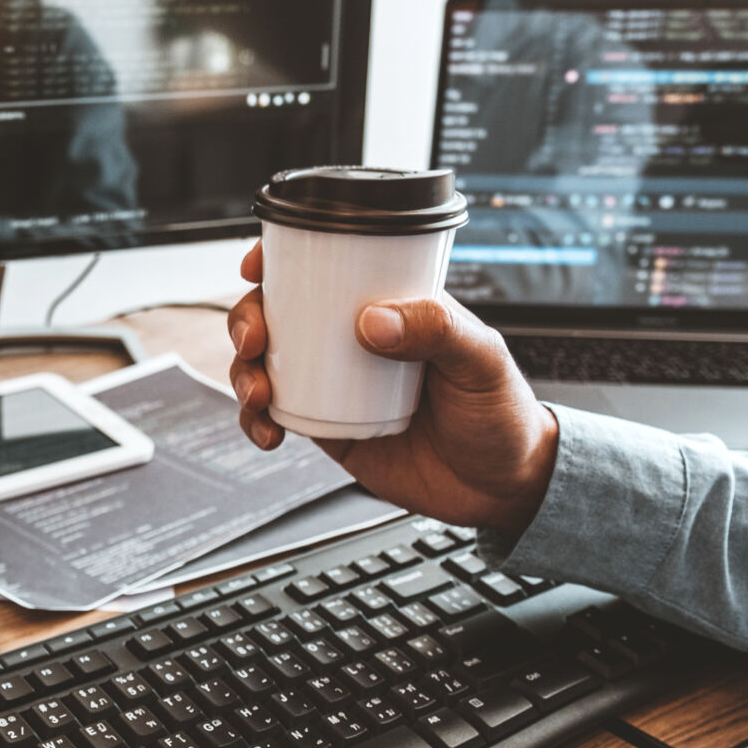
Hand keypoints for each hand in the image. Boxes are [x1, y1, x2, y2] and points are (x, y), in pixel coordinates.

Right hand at [226, 240, 558, 538]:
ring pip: (267, 365)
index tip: (258, 265)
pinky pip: (277, 415)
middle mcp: (355, 341)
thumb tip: (374, 319)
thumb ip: (437, 330)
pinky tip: (269, 430)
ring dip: (244, 374)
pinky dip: (258, 421)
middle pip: (279, 314)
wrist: (502, 488)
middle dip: (247, 321)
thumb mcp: (482, 361)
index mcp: (391, 307)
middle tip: (255, 342)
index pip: (329, 268)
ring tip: (260, 395)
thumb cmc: (503, 414)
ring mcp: (336, 384)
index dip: (283, 259)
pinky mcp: (328, 429)